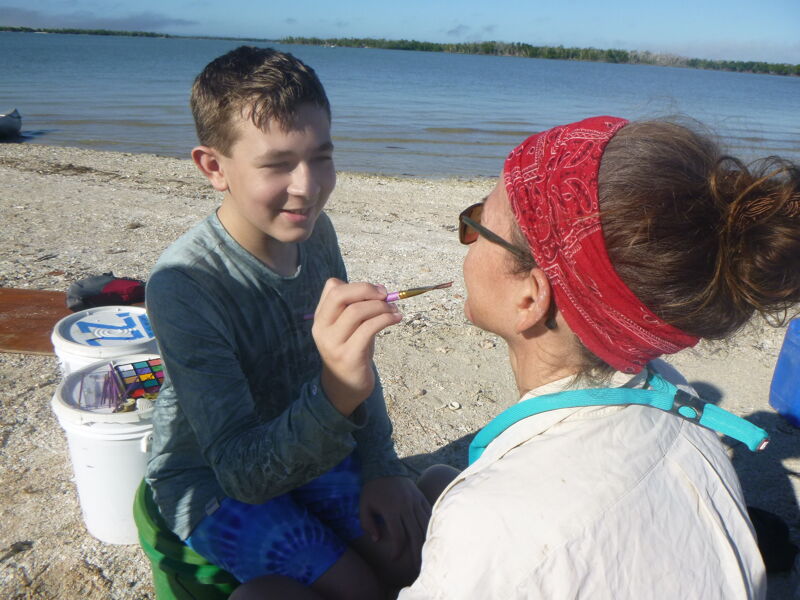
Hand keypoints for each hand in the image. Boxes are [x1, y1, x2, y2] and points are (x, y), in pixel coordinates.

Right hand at [312, 278, 400, 415]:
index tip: (377, 291)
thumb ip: (357, 308)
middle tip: (385, 295)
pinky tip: (396, 319)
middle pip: (340, 295)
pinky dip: (386, 319)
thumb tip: (380, 291)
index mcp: (321, 317)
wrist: (345, 386)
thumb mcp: (349, 327)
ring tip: (394, 311)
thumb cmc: (351, 351)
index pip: (332, 287)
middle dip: (366, 290)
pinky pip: (368, 329)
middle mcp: (322, 328)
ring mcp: (333, 343)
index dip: (357, 285)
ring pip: (356, 311)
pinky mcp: (348, 355)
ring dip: (381, 307)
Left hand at [360, 476, 431, 571]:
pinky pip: (428, 514)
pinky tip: (431, 537)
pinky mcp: (421, 497)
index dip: (397, 550)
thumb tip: (377, 540)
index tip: (394, 559)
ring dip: (426, 542)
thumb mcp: (363, 506)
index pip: (399, 536)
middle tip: (417, 568)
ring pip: (425, 525)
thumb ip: (368, 524)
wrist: (384, 466)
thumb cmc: (372, 489)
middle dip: (416, 553)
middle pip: (415, 534)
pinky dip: (430, 526)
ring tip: (426, 556)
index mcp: (391, 510)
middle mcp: (406, 507)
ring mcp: (415, 501)